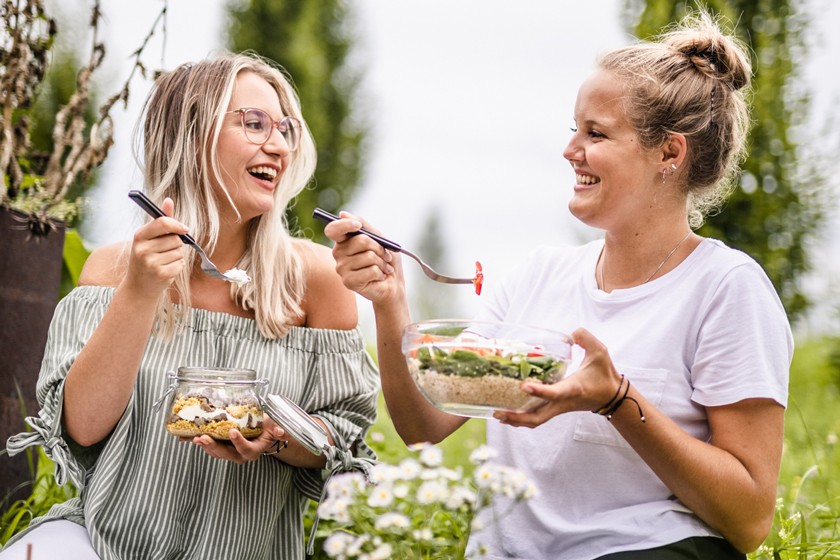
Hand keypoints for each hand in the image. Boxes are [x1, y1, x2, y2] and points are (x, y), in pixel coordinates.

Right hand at [124, 197, 189, 299]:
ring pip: (179, 252)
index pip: (162, 222)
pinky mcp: (161, 274)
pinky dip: (178, 266)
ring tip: (163, 261)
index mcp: (139, 236)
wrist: (139, 285)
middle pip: (175, 239)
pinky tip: (166, 270)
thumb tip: (169, 200)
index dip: (177, 225)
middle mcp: (143, 249)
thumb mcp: (149, 238)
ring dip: (176, 256)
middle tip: (164, 251)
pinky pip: (181, 264)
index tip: (185, 229)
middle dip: (175, 244)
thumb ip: (161, 220)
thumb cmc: (146, 257)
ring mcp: (151, 263)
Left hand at [185, 418, 286, 464]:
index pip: (245, 449)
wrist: (261, 434)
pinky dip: (197, 441)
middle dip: (213, 446)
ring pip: (214, 451)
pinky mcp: (220, 447)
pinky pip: (208, 446)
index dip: (238, 442)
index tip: (232, 431)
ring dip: (203, 445)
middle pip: (225, 454)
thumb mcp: (274, 428)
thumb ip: (277, 430)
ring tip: (194, 437)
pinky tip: (186, 437)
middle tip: (203, 438)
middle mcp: (239, 455)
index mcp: (252, 451)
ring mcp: (228, 452)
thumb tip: (282, 431)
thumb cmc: (267, 430)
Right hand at [323, 211, 404, 304]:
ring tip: (384, 268)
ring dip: (382, 262)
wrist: (393, 284)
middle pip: (360, 241)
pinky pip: (370, 270)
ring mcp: (341, 268)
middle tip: (385, 255)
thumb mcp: (379, 237)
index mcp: (343, 241)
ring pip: (368, 256)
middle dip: (379, 247)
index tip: (358, 226)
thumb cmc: (386, 260)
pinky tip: (379, 277)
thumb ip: (363, 225)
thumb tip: (342, 214)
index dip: (344, 225)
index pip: (333, 229)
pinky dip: (381, 273)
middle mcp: (338, 254)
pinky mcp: (348, 282)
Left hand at [493, 328, 622, 427]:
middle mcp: (563, 402)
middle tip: (498, 411)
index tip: (523, 386)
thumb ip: (586, 338)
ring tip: (497, 414)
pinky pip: (537, 417)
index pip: (554, 393)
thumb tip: (570, 334)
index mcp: (573, 389)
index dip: (539, 392)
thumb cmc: (604, 375)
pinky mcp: (556, 409)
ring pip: (535, 421)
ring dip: (516, 420)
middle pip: (537, 417)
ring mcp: (558, 408)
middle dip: (517, 417)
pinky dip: (522, 418)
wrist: (612, 397)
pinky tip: (508, 413)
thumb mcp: (600, 352)